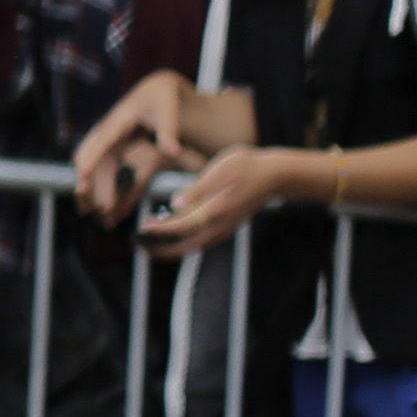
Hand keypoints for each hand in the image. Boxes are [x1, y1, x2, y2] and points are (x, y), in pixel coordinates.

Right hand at [71, 72, 195, 221]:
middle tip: (101, 209)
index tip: (82, 179)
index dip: (91, 161)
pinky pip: (96, 168)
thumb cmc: (164, 98)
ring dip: (90, 188)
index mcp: (119, 121)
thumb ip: (170, 131)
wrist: (155, 90)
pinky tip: (99, 203)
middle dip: (92, 184)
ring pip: (89, 166)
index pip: (101, 143)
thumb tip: (173, 152)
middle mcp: (106, 131)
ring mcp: (104, 139)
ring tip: (92, 212)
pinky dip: (96, 184)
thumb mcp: (169, 109)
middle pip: (91, 159)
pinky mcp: (108, 147)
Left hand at [140, 145, 295, 259]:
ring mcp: (226, 228)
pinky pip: (203, 242)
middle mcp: (220, 226)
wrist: (275, 174)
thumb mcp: (220, 170)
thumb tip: (175, 204)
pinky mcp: (229, 226)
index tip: (142, 228)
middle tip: (140, 245)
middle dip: (161, 249)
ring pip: (194, 247)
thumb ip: (197, 189)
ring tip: (153, 243)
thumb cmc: (247, 167)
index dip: (159, 230)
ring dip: (172, 248)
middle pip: (185, 246)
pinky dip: (186, 243)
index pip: (180, 227)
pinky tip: (177, 236)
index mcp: (215, 212)